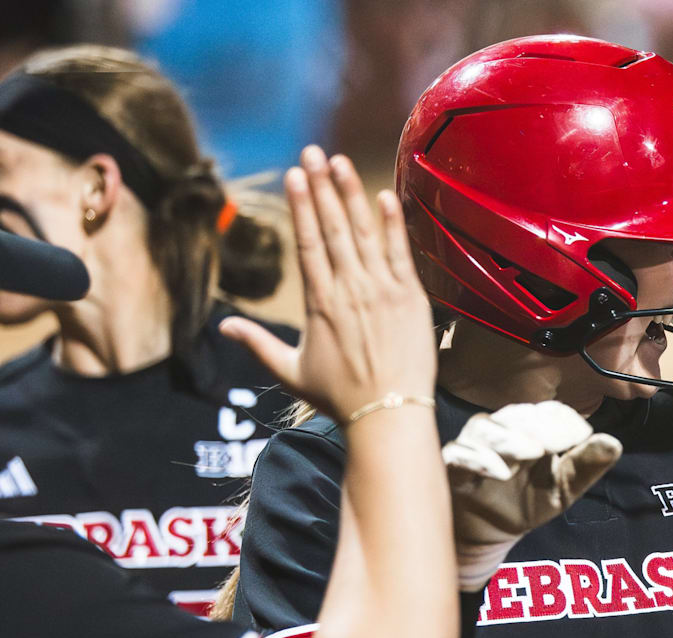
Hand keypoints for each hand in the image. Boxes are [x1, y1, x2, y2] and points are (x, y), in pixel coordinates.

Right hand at [220, 145, 435, 420]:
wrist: (390, 413)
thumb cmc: (341, 396)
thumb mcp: (291, 372)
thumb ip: (257, 344)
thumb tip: (222, 325)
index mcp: (319, 303)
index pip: (307, 243)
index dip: (301, 206)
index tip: (294, 175)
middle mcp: (349, 289)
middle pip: (333, 227)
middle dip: (322, 186)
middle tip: (313, 151)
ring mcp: (382, 290)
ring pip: (364, 232)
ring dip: (352, 194)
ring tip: (341, 162)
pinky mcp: (411, 296)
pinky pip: (400, 252)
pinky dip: (392, 223)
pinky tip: (383, 196)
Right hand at [444, 401, 621, 590]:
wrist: (491, 531)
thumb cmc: (530, 500)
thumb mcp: (565, 488)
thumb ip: (587, 466)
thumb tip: (615, 443)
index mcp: (534, 426)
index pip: (550, 411)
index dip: (565, 421)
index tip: (579, 437)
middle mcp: (503, 426)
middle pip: (518, 414)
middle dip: (537, 427)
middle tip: (552, 446)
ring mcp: (475, 442)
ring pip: (486, 428)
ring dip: (510, 439)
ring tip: (530, 453)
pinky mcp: (452, 462)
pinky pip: (459, 453)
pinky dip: (478, 459)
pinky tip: (499, 472)